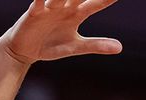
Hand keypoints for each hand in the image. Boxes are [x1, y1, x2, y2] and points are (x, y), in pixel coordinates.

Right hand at [0, 0, 122, 65]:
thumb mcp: (75, 46)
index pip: (96, 4)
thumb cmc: (52, 44)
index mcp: (77, 14)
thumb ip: (96, 45)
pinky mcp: (33, 12)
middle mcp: (65, 7)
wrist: (25, 49)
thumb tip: (120, 48)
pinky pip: (37, 2)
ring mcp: (49, 8)